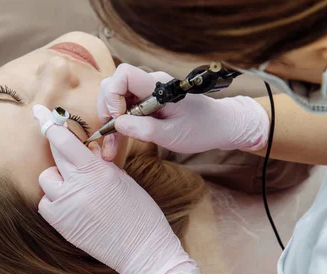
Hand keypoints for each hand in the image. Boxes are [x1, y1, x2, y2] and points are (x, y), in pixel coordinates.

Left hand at [33, 104, 200, 273]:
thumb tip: (89, 148)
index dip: (50, 124)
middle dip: (60, 150)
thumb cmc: (139, 212)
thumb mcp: (122, 179)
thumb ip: (101, 162)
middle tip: (65, 148)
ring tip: (78, 189)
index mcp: (96, 171)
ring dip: (58, 180)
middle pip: (54, 157)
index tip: (39, 112)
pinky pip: (45, 203)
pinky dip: (54, 201)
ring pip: (47, 180)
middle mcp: (76, 187)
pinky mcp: (60, 225)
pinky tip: (72, 205)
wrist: (142, 250)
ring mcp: (65, 207)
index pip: (64, 141)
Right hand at [98, 63, 269, 159]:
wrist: (219, 126)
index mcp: (159, 86)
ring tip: (110, 146)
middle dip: (106, 109)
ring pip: (116, 98)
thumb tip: (118, 124)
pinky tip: (116, 141)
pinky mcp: (146, 102)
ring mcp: (147, 93)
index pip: (124, 74)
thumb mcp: (173, 135)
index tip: (119, 118)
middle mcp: (150, 84)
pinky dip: (117, 124)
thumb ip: (145, 130)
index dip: (113, 94)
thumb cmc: (202, 129)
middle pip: (113, 85)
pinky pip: (125, 107)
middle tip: (110, 134)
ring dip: (109, 120)